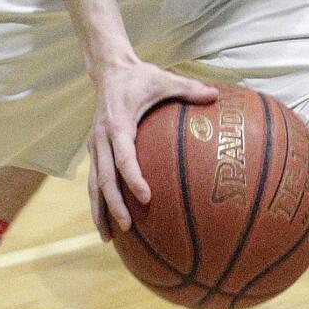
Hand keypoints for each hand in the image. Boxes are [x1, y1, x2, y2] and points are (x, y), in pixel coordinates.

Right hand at [88, 61, 216, 241]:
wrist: (108, 71)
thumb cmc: (140, 77)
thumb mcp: (164, 79)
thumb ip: (188, 89)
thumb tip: (216, 95)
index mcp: (117, 123)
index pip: (123, 157)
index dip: (133, 178)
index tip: (146, 197)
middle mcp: (101, 138)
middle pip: (103, 178)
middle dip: (113, 204)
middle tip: (128, 227)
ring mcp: (94, 146)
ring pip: (93, 184)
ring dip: (100, 211)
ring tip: (109, 238)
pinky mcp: (95, 150)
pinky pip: (94, 180)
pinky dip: (99, 202)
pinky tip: (108, 223)